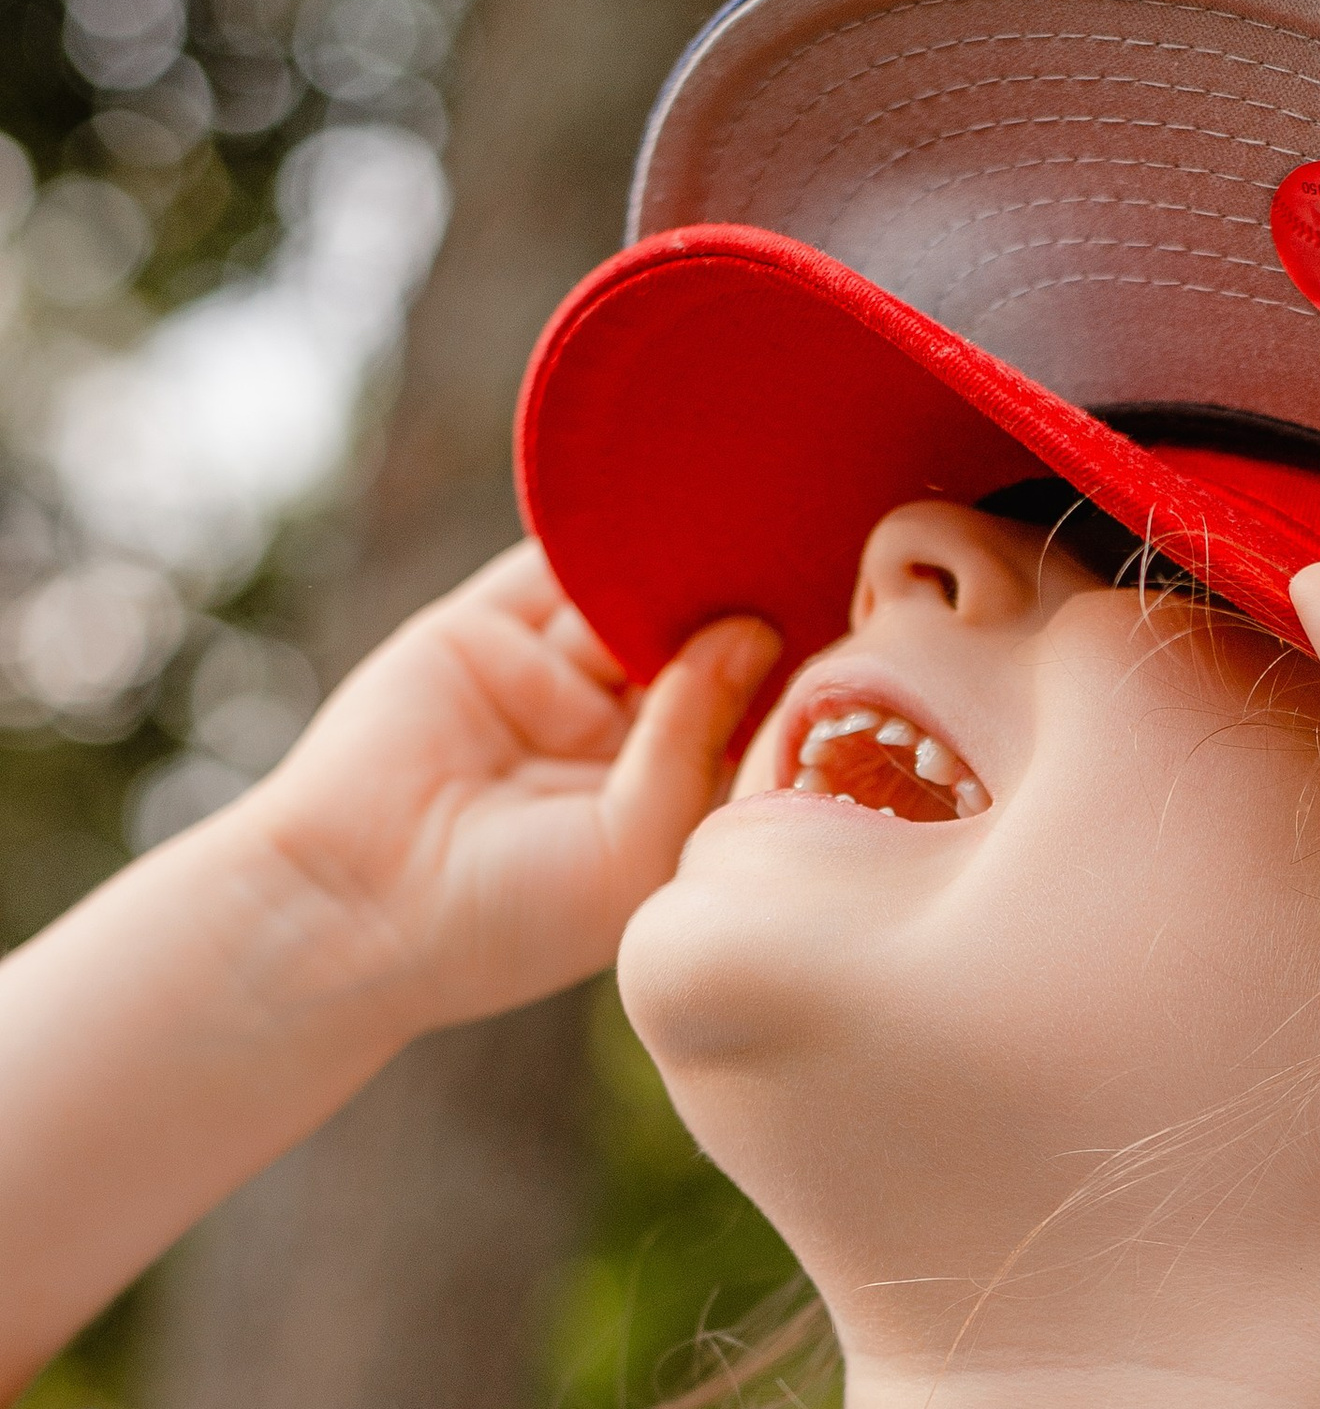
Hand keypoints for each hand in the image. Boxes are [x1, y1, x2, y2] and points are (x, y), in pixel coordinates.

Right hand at [239, 542, 778, 1031]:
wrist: (354, 905)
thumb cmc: (512, 916)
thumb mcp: (638, 841)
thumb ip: (693, 739)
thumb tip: (751, 628)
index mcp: (669, 803)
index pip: (753, 719)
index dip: (803, 671)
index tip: (877, 618)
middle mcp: (618, 738)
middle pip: (704, 644)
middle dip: (755, 594)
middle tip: (832, 534)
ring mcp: (553, 680)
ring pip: (636, 596)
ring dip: (685, 554)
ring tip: (758, 500)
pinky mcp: (485, 630)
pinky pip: (552, 562)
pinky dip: (600, 526)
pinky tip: (661, 492)